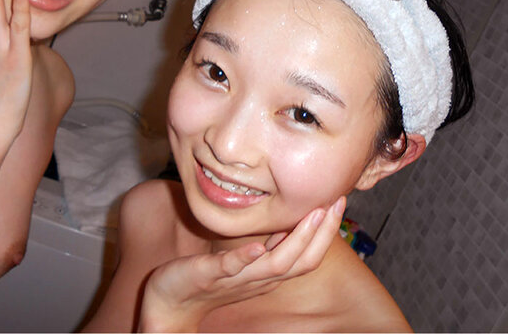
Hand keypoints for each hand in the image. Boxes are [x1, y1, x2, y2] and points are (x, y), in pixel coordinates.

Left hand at [139, 197, 345, 331]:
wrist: (170, 306)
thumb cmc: (208, 279)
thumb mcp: (244, 259)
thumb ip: (267, 246)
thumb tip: (289, 225)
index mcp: (267, 273)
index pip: (308, 255)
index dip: (326, 231)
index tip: (338, 201)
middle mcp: (258, 279)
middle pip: (301, 261)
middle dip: (322, 232)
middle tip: (336, 202)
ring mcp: (235, 278)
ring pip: (275, 265)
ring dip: (296, 240)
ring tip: (312, 214)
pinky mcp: (209, 275)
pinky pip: (230, 268)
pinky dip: (245, 258)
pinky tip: (258, 246)